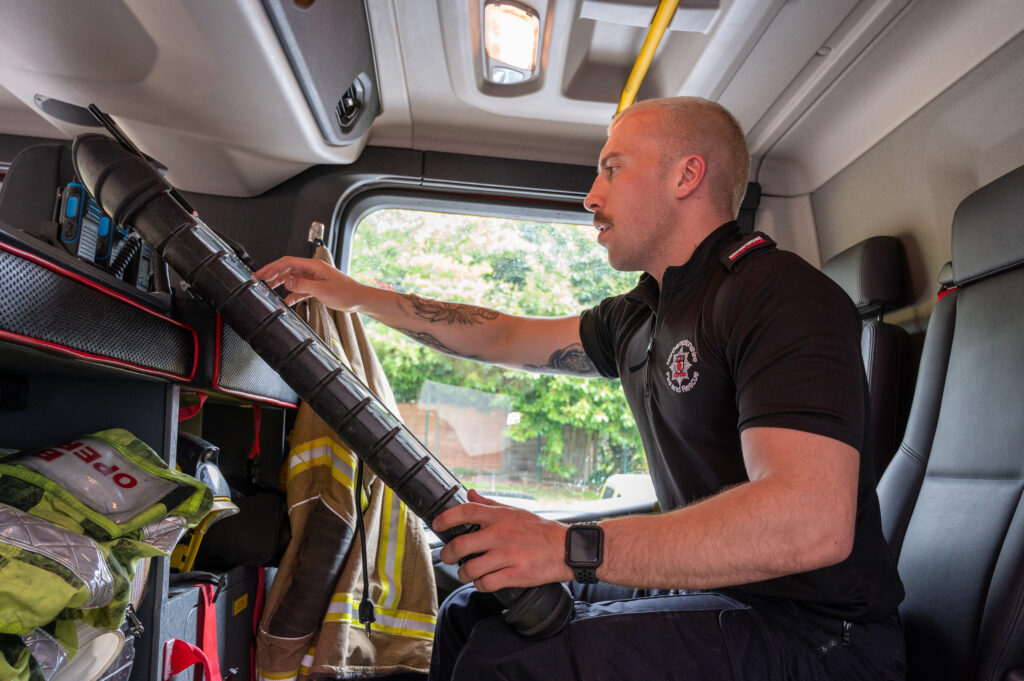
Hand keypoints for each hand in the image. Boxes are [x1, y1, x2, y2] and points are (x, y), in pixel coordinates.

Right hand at [255, 256, 362, 309]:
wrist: (359, 299)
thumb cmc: (346, 293)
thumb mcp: (322, 290)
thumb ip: (302, 285)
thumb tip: (286, 282)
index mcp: (313, 266)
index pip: (287, 263)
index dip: (273, 268)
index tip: (262, 275)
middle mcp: (312, 270)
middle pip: (287, 269)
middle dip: (272, 274)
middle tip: (259, 280)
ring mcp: (314, 278)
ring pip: (292, 279)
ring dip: (280, 283)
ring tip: (268, 289)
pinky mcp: (317, 287)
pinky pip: (300, 289)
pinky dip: (292, 294)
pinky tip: (285, 301)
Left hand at [433, 489, 572, 591]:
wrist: (566, 548)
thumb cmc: (539, 529)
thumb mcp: (515, 511)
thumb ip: (489, 503)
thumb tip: (469, 493)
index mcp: (500, 517)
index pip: (466, 511)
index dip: (446, 518)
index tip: (437, 524)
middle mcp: (501, 535)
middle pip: (461, 545)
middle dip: (448, 555)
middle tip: (447, 557)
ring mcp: (508, 556)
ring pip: (470, 569)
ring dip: (463, 573)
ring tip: (465, 573)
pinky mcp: (515, 574)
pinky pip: (486, 583)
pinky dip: (480, 584)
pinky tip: (483, 581)